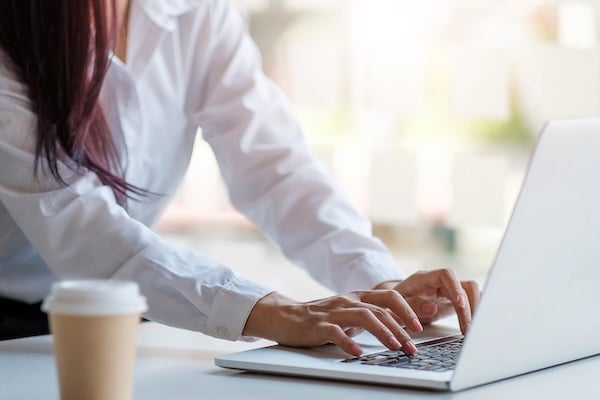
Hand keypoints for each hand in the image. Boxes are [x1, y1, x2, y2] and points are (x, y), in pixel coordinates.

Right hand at [243, 290, 424, 355]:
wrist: (286, 316)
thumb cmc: (321, 318)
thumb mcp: (349, 314)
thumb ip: (370, 317)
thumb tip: (399, 328)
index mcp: (358, 297)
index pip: (389, 296)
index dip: (407, 309)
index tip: (419, 327)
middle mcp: (348, 301)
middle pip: (380, 309)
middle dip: (400, 327)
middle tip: (412, 346)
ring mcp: (333, 312)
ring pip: (363, 316)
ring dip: (382, 332)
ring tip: (394, 347)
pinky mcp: (318, 325)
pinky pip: (335, 332)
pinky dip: (348, 342)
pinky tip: (357, 352)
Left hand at [376, 269, 479, 333]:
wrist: (392, 304)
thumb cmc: (393, 304)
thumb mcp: (396, 305)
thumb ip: (412, 306)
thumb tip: (432, 307)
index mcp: (424, 279)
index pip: (446, 274)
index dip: (455, 288)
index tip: (460, 304)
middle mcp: (439, 283)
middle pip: (464, 285)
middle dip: (470, 306)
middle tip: (468, 328)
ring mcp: (448, 291)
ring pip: (471, 294)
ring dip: (475, 311)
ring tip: (471, 331)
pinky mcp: (453, 301)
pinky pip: (470, 303)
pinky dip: (474, 314)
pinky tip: (472, 328)